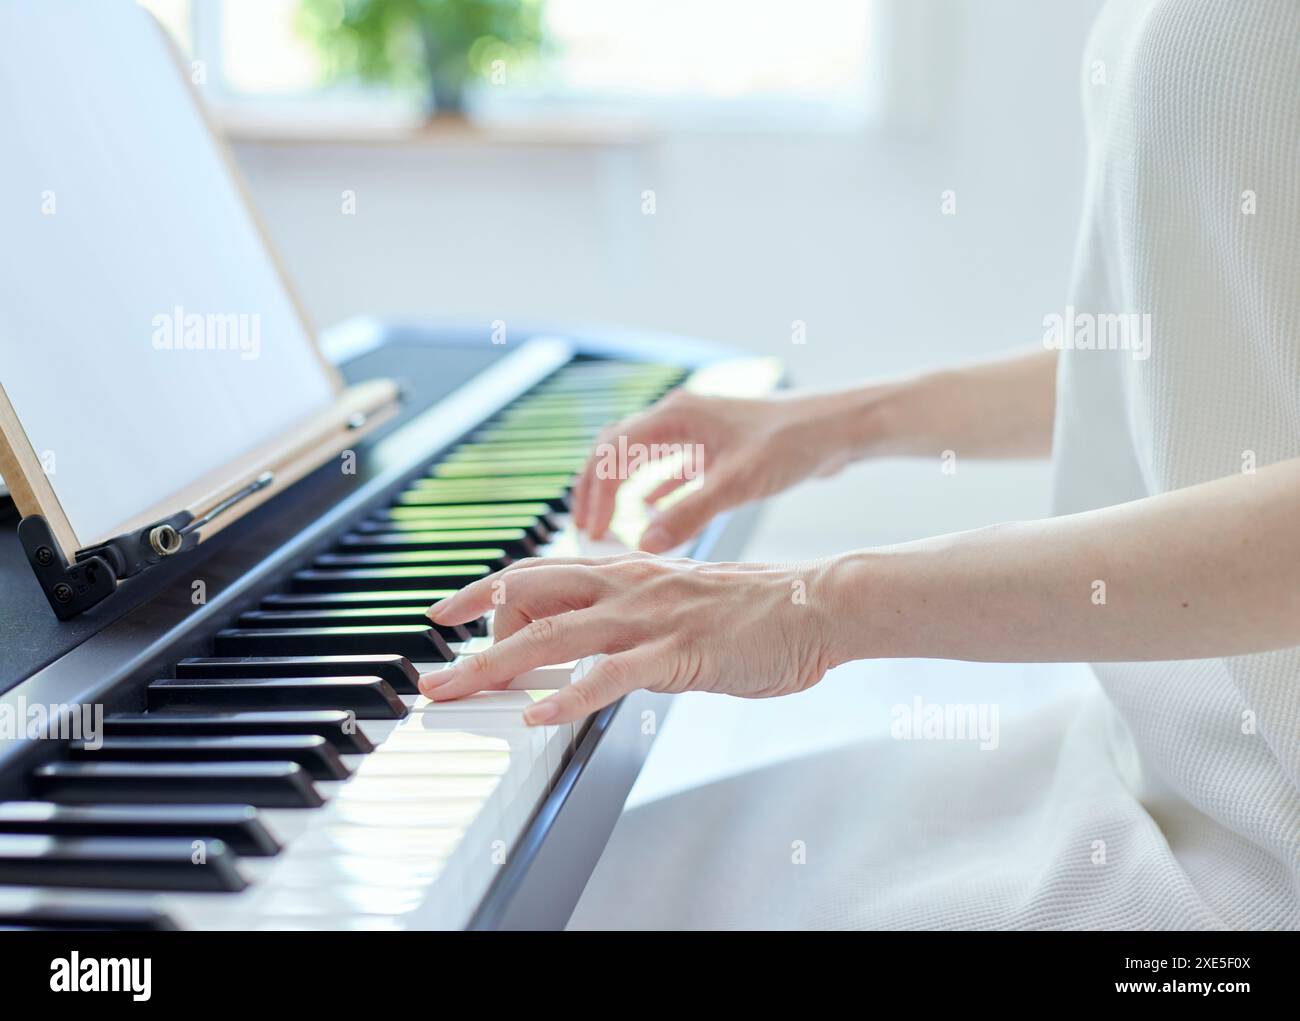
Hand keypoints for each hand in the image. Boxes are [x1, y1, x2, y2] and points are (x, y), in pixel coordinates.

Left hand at [418, 552, 839, 724]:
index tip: (452, 615)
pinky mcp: (676, 652)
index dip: (490, 594)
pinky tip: (538, 714)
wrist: (815, 603)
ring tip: (456, 690)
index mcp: (629, 573)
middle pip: (529, 596)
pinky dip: (567, 695)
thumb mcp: (682, 604)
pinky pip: (610, 675)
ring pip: (553, 635)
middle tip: (433, 668)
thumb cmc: (756, 609)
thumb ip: (638, 619)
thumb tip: (605, 648)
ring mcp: (649, 617)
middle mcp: (628, 586)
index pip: (541, 574)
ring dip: (495, 665)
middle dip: (470, 628)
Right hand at [570, 388, 854, 552]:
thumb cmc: (792, 445)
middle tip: (587, 529)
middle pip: (617, 451)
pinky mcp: (715, 447)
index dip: (595, 491)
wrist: (837, 429)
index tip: (590, 529)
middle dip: (598, 489)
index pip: (612, 451)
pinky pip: (670, 467)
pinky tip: (650, 514)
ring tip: (608, 526)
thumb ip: (689, 515)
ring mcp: (697, 431)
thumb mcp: (737, 484)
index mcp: (676, 416)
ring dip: (621, 490)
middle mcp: (680, 418)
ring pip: (641, 459)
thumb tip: (643, 546)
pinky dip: (654, 490)